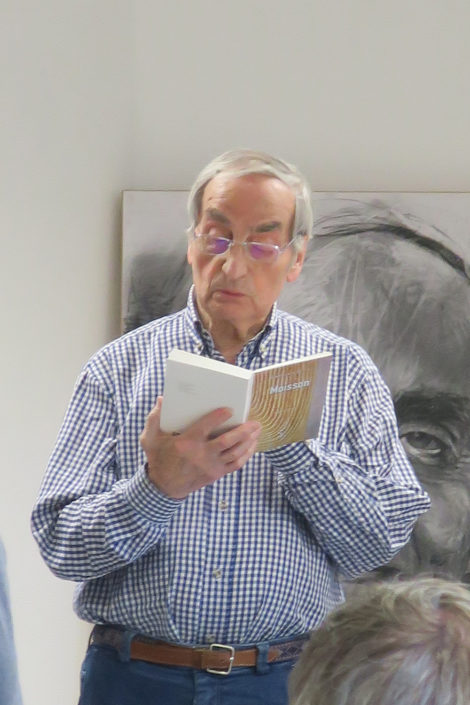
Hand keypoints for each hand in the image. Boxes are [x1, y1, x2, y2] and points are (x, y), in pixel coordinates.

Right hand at [140, 397, 261, 498]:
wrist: (164, 486)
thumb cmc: (159, 458)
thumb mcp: (150, 439)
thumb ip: (154, 418)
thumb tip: (162, 399)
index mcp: (186, 443)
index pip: (206, 427)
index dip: (219, 417)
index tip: (230, 409)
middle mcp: (201, 455)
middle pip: (227, 441)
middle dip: (244, 431)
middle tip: (255, 422)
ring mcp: (210, 466)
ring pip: (235, 452)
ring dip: (249, 441)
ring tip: (257, 430)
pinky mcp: (216, 474)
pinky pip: (236, 464)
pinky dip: (246, 455)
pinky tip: (252, 446)